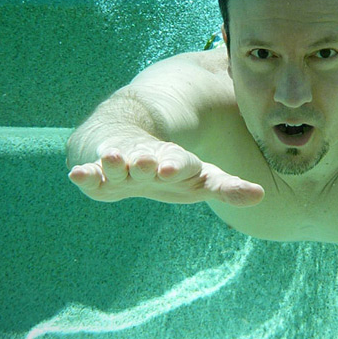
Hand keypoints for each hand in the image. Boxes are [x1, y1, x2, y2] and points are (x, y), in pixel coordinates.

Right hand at [68, 140, 264, 206]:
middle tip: (146, 163)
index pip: (181, 163)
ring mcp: (124, 163)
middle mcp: (150, 159)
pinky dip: (87, 173)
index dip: (177, 165)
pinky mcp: (102, 172)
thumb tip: (260, 195)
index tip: (172, 169)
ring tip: (111, 159)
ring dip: (116, 161)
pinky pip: (93, 172)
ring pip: (120, 161)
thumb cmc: (173, 168)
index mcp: (177, 161)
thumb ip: (227, 187)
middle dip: (147, 163)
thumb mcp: (201, 179)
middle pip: (148, 161)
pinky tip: (77, 174)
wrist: (130, 143)